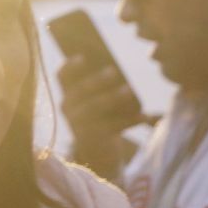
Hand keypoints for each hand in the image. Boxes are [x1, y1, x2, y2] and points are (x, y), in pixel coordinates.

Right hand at [55, 56, 150, 174]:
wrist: (98, 150)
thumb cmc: (101, 116)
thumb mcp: (96, 100)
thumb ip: (100, 85)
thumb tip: (113, 67)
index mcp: (68, 95)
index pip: (62, 77)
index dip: (70, 66)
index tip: (83, 56)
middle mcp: (68, 109)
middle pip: (80, 90)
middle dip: (96, 80)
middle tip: (113, 70)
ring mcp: (78, 124)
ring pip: (95, 107)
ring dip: (112, 97)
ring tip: (129, 90)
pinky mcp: (94, 138)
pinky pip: (113, 126)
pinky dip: (130, 120)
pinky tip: (144, 115)